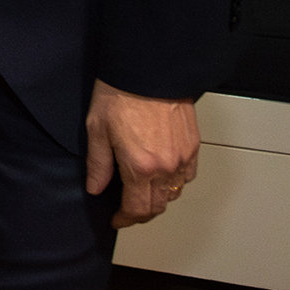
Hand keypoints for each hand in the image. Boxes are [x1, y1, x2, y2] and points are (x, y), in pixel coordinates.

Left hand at [84, 79, 199, 226]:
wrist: (148, 70)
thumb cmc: (120, 94)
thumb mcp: (97, 129)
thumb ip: (98, 164)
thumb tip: (96, 188)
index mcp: (140, 167)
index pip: (137, 208)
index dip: (125, 219)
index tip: (116, 219)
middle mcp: (166, 167)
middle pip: (158, 206)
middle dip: (141, 212)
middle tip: (126, 209)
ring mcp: (183, 157)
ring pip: (175, 193)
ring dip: (159, 198)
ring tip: (142, 193)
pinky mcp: (193, 146)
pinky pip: (187, 175)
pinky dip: (176, 182)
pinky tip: (162, 175)